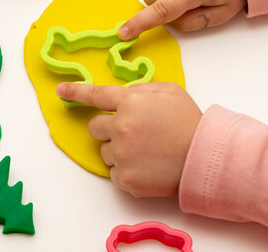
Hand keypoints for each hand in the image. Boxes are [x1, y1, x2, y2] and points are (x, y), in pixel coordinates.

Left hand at [56, 82, 201, 196]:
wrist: (206, 157)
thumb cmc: (189, 122)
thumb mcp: (169, 91)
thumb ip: (140, 89)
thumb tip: (122, 95)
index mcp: (130, 102)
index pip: (95, 95)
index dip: (75, 92)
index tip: (60, 91)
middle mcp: (121, 127)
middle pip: (95, 127)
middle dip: (108, 129)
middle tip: (132, 133)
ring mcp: (122, 154)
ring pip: (105, 151)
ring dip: (119, 151)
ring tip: (146, 152)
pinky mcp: (125, 178)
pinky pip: (114, 173)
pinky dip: (126, 171)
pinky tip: (146, 167)